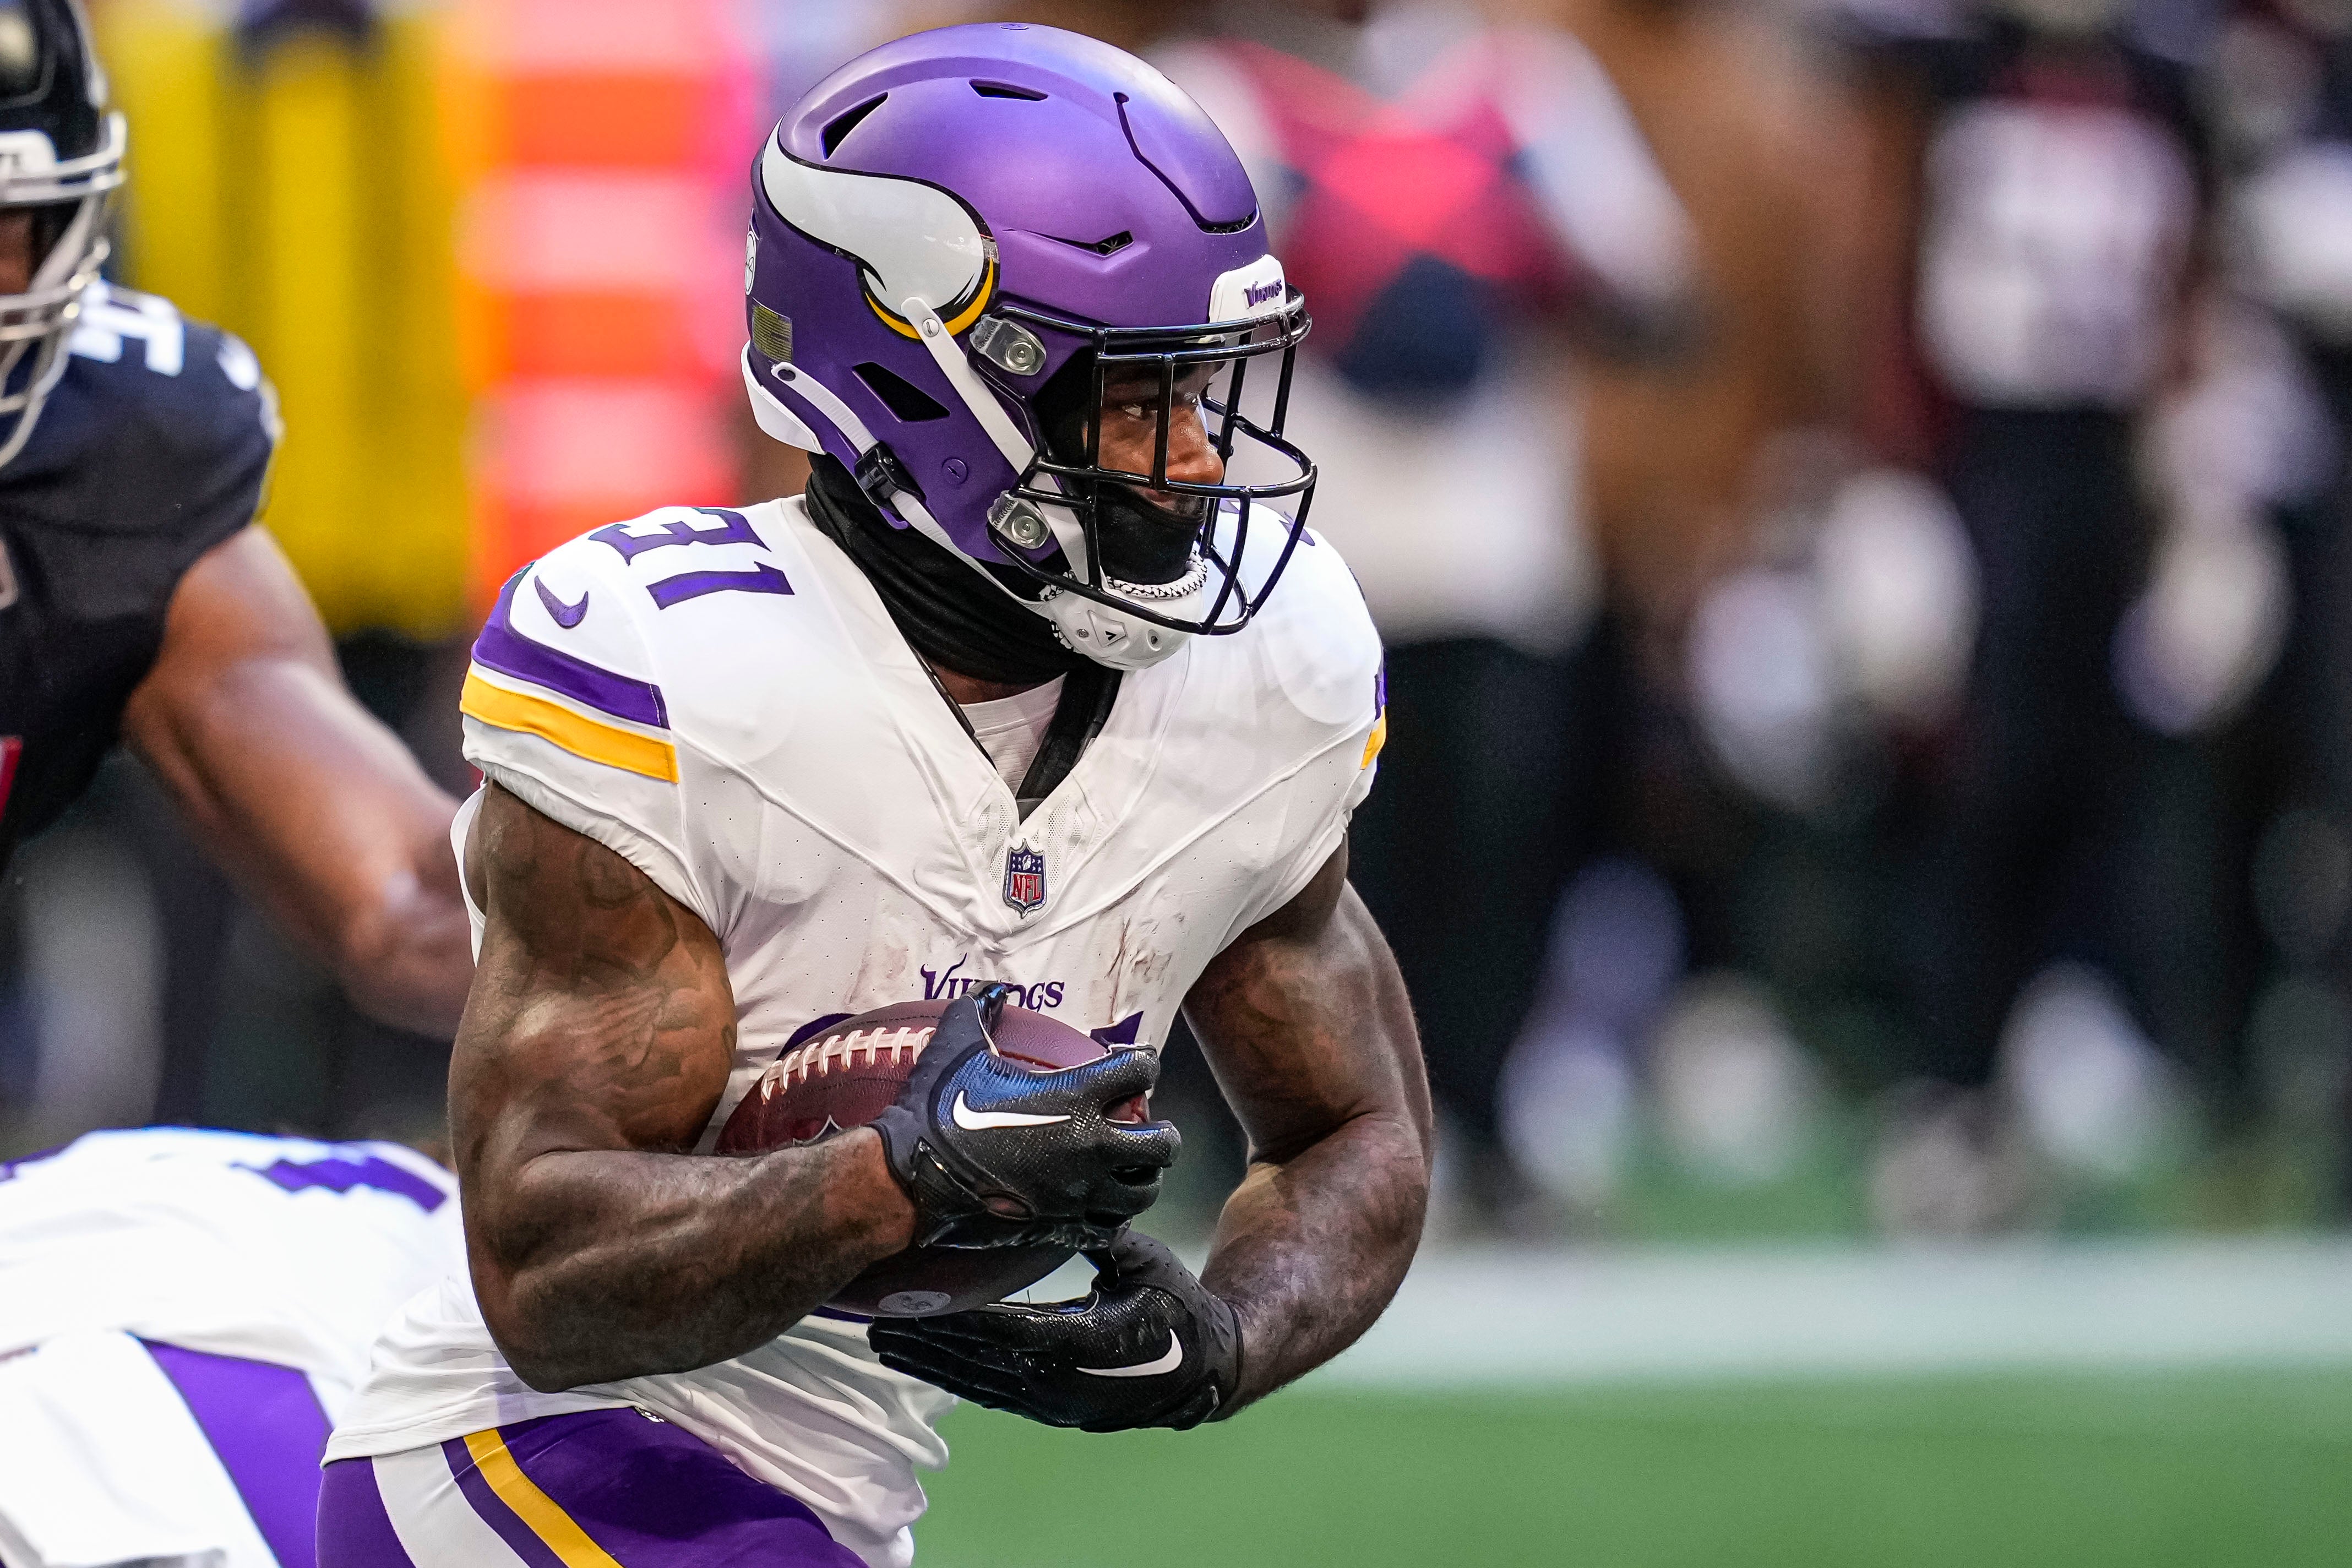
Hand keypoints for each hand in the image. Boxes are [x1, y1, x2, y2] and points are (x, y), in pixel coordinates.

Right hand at [869, 984, 1179, 1250]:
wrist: (910, 1180)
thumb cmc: (936, 1112)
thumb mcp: (956, 1047)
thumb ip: (978, 1012)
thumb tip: (988, 989)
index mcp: (1074, 1097)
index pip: (1141, 1071)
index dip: (1142, 1063)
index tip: (1132, 1066)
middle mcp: (1089, 1146)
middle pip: (1163, 1143)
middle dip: (1161, 1133)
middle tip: (1144, 1126)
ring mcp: (1080, 1193)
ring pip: (1145, 1191)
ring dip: (1143, 1177)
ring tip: (1128, 1167)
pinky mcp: (1063, 1228)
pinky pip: (1110, 1228)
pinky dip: (1111, 1217)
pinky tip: (1098, 1204)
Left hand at [869, 1230, 1242, 1431]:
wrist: (1204, 1369)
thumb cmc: (1179, 1307)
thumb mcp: (1148, 1264)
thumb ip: (1106, 1237)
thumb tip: (1072, 1198)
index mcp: (1086, 1347)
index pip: (1012, 1332)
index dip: (964, 1318)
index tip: (921, 1301)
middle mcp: (1062, 1384)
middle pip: (980, 1364)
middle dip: (926, 1343)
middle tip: (876, 1322)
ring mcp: (1054, 1403)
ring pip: (978, 1384)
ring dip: (929, 1364)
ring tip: (882, 1343)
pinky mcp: (1050, 1408)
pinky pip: (992, 1393)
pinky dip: (953, 1377)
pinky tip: (923, 1362)